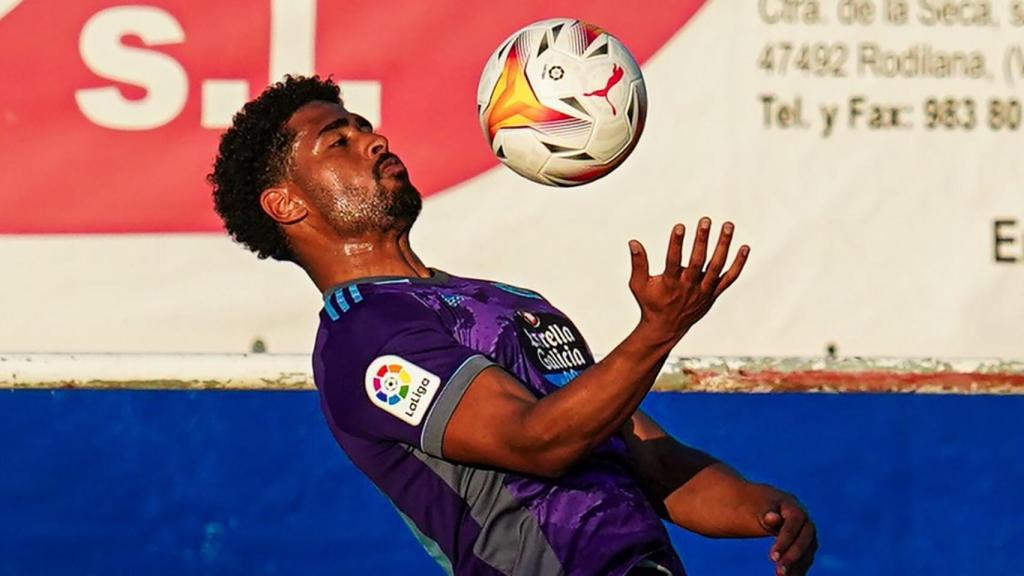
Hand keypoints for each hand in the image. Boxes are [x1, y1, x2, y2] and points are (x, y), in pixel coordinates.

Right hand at [628, 217, 748, 343]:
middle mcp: (689, 286)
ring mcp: (704, 290)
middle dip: (701, 240)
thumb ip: (638, 264)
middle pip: (698, 261)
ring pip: (716, 266)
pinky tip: (744, 248)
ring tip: (727, 226)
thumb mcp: (639, 285)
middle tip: (705, 220)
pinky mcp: (713, 293)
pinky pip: (729, 278)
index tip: (679, 226)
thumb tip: (633, 242)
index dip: (676, 244)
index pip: (673, 260)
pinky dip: (738, 264)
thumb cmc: (651, 304)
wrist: (667, 328)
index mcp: (670, 283)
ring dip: (723, 246)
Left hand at [760, 493, 817, 574]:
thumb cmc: (757, 507)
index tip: (772, 557)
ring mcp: (808, 533)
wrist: (763, 506)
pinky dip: (798, 568)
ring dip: (797, 565)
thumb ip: (766, 515)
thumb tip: (773, 517)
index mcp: (793, 507)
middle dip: (793, 556)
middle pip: (806, 538)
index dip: (785, 541)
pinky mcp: (806, 544)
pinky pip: (805, 557)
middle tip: (779, 571)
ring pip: (808, 550)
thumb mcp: (758, 509)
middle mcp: (805, 520)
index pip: (793, 524)